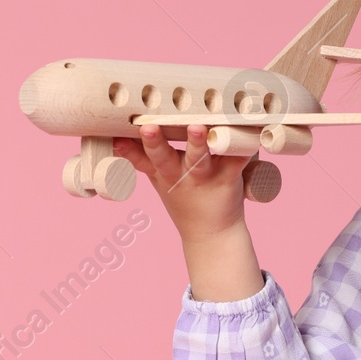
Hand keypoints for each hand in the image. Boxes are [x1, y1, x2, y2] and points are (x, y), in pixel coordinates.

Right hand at [111, 123, 252, 239]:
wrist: (212, 231)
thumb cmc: (184, 196)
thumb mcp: (157, 179)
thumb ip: (139, 156)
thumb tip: (114, 135)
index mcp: (162, 172)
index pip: (141, 159)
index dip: (130, 148)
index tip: (118, 136)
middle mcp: (179, 174)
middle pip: (163, 157)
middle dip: (154, 143)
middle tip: (148, 128)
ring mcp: (204, 176)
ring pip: (198, 158)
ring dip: (196, 143)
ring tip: (196, 128)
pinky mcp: (228, 177)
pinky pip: (236, 159)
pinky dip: (242, 146)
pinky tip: (246, 131)